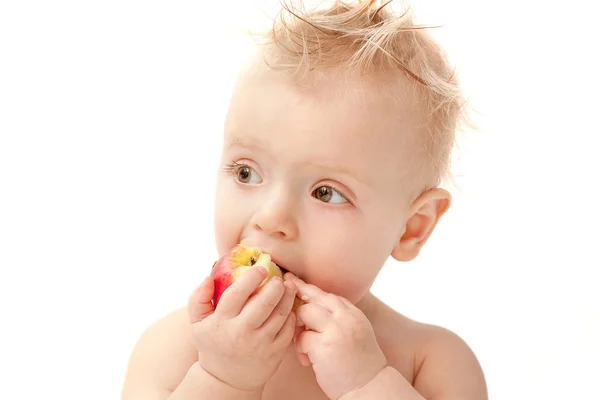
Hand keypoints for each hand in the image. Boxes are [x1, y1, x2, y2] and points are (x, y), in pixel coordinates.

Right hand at [187, 267, 297, 390]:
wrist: (226, 379)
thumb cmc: (213, 345)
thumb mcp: (197, 323)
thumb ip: (198, 298)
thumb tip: (208, 278)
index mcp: (222, 322)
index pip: (237, 294)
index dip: (252, 277)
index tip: (260, 269)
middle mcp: (241, 333)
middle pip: (264, 302)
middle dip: (275, 285)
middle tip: (278, 278)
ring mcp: (260, 344)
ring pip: (280, 314)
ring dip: (287, 296)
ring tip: (288, 287)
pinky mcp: (274, 353)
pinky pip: (288, 329)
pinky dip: (291, 315)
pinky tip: (288, 307)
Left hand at [286, 273, 386, 399]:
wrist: (369, 387)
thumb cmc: (359, 365)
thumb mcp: (356, 333)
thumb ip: (340, 319)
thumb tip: (313, 307)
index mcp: (354, 314)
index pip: (328, 295)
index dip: (310, 289)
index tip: (295, 282)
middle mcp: (346, 318)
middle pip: (315, 297)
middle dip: (297, 292)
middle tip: (286, 287)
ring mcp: (335, 330)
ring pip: (304, 313)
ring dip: (298, 328)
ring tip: (303, 346)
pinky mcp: (324, 346)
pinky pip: (301, 338)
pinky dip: (300, 350)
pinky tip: (307, 361)